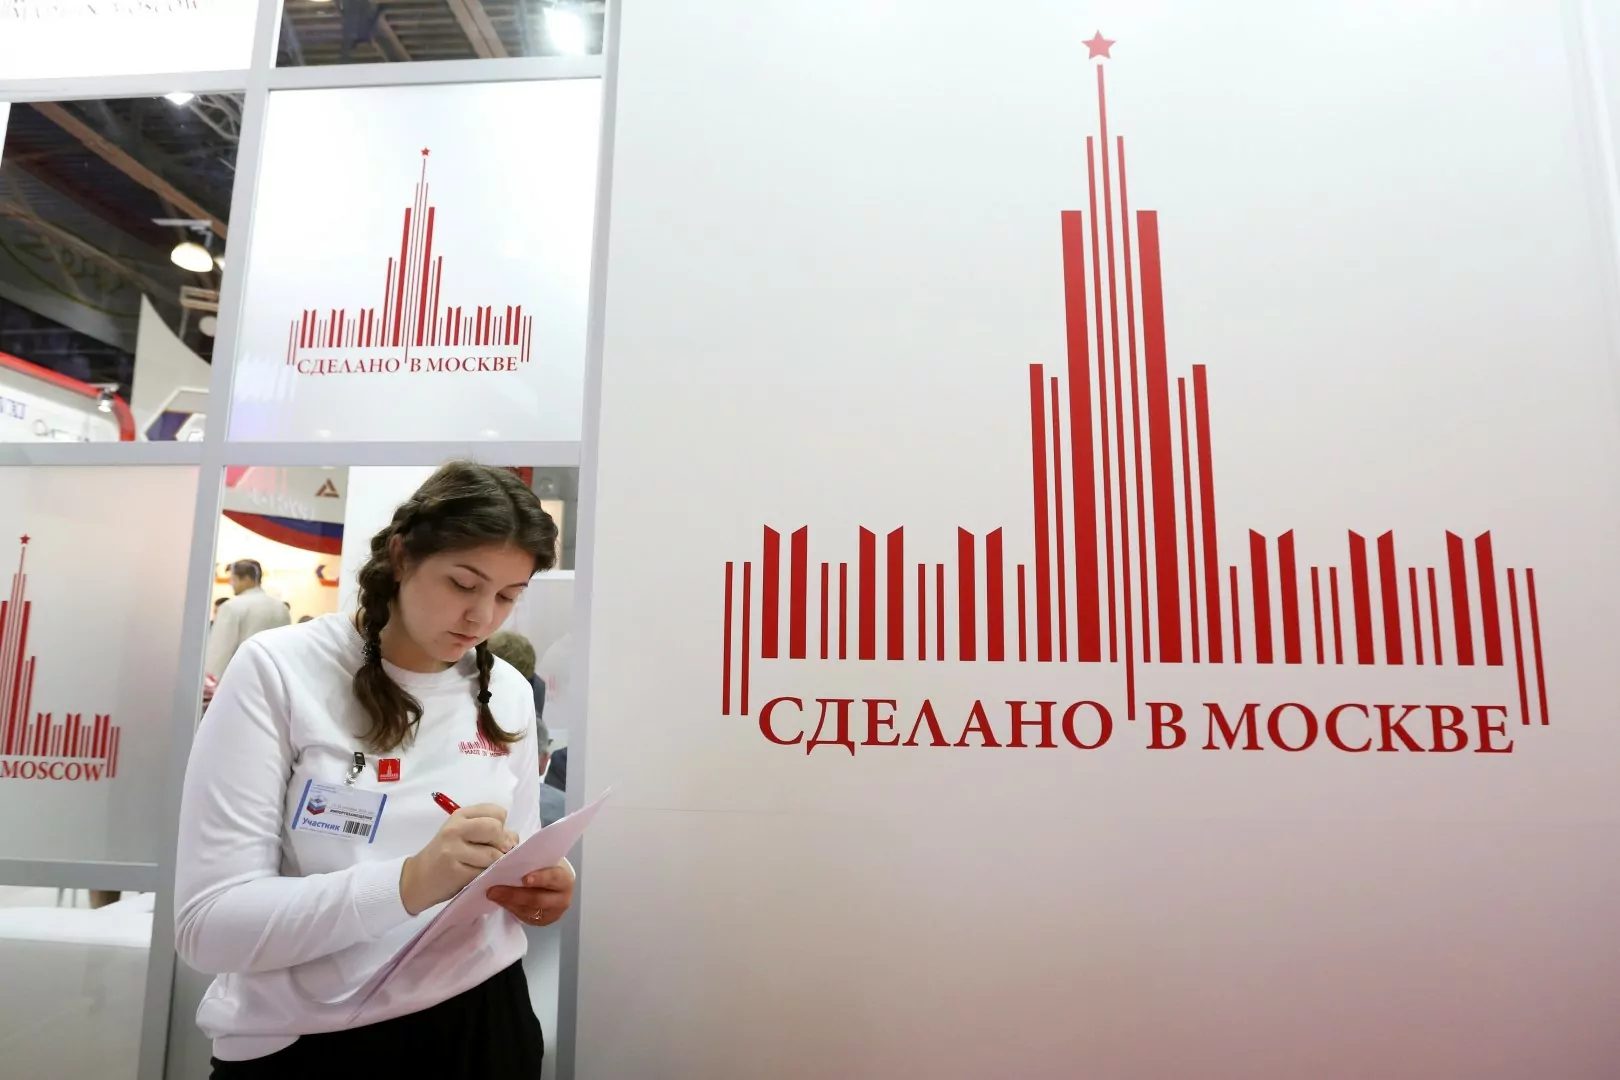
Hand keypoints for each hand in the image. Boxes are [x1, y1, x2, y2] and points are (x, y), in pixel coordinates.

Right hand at [399, 804, 517, 915]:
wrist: (417, 879)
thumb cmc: (446, 855)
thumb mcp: (463, 834)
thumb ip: (488, 831)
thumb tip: (514, 839)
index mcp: (460, 815)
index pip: (497, 812)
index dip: (502, 825)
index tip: (494, 837)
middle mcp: (456, 829)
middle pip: (495, 829)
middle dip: (503, 843)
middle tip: (497, 854)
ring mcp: (454, 850)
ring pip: (493, 854)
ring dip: (497, 863)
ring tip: (486, 866)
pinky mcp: (456, 871)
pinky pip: (484, 872)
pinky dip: (488, 875)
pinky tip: (479, 876)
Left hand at [488, 860, 574, 926]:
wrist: (554, 884)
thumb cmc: (546, 867)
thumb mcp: (543, 859)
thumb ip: (530, 856)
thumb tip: (508, 850)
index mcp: (565, 879)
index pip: (554, 878)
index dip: (540, 878)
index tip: (524, 879)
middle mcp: (562, 899)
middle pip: (537, 899)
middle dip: (513, 895)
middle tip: (493, 890)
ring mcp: (553, 913)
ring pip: (527, 910)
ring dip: (507, 902)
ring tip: (492, 894)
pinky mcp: (542, 921)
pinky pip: (524, 916)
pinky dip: (510, 908)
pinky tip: (499, 900)